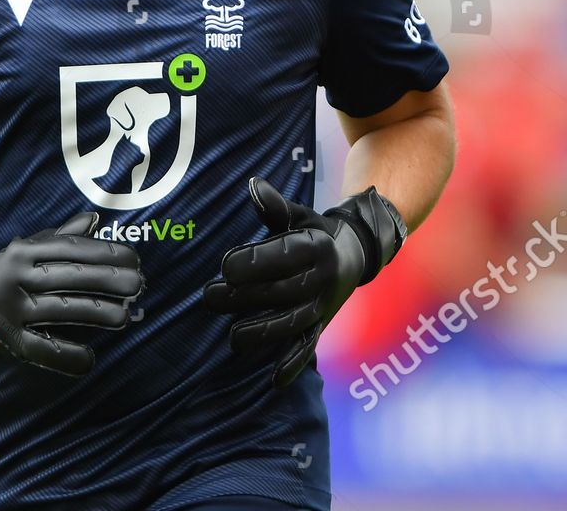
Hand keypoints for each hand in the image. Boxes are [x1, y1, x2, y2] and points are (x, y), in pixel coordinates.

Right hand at [0, 212, 143, 376]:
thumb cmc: (5, 270)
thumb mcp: (28, 247)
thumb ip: (63, 236)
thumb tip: (96, 219)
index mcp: (25, 251)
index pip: (71, 249)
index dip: (104, 253)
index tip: (133, 259)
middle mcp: (18, 277)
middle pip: (70, 277)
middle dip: (108, 281)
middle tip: (139, 285)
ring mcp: (13, 310)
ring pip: (62, 310)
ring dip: (97, 313)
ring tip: (125, 316)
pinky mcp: (10, 340)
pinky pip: (42, 350)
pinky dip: (67, 355)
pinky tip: (90, 357)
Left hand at [203, 177, 403, 386]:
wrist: (356, 255)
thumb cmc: (313, 232)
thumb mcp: (298, 215)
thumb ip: (274, 206)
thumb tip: (253, 185)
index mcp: (316, 247)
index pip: (285, 255)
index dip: (255, 262)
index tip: (225, 266)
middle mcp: (323, 279)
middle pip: (283, 291)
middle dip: (245, 297)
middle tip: (210, 297)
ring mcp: (323, 306)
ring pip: (293, 323)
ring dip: (262, 332)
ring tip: (232, 337)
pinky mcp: (321, 327)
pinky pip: (308, 348)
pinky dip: (293, 365)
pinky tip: (274, 381)